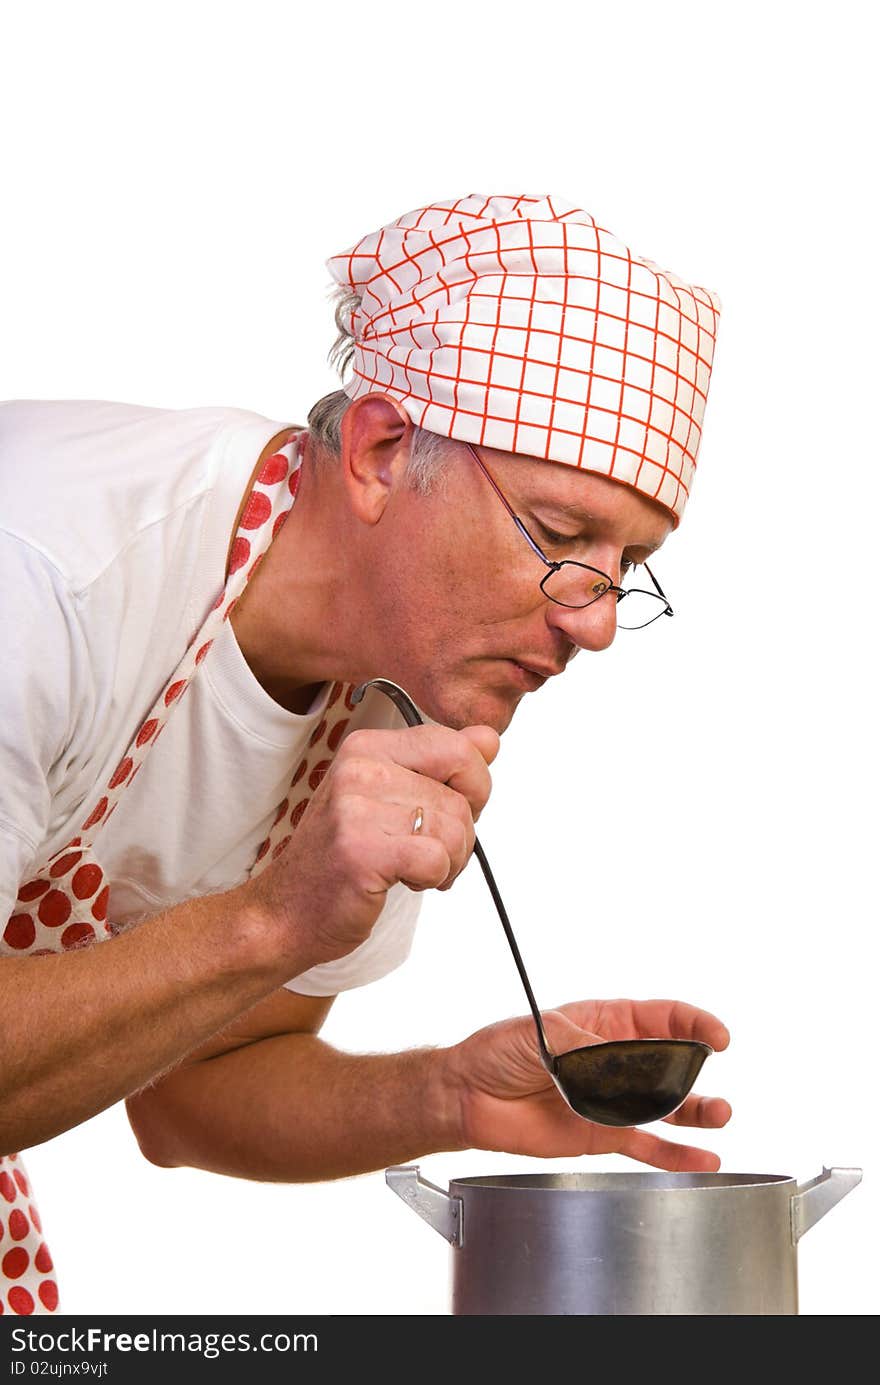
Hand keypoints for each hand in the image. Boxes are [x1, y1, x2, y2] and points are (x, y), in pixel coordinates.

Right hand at [246, 723, 499, 967]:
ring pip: (455, 829)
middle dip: (462, 832)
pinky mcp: (361, 850)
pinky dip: (433, 878)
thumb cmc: (342, 858)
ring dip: (447, 861)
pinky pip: (436, 859)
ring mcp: (356, 807)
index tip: (447, 812)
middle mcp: (360, 768)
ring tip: (412, 868)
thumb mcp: (393, 797)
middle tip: (431, 849)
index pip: (457, 746)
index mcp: (368, 746)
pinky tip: (405, 881)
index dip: (472, 787)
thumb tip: (489, 738)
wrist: (289, 912)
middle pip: (462, 793)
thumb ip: (442, 765)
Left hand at [443, 999, 730, 1171]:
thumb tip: (618, 1065)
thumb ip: (585, 1048)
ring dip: (697, 1110)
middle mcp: (616, 1060)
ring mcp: (611, 1099)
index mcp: (604, 1022)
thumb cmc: (498, 1051)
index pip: (662, 1018)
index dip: (693, 1024)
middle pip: (672, 1062)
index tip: (715, 1036)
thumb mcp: (542, 1032)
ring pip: (667, 1104)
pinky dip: (675, 1154)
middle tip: (704, 1075)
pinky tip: (703, 1158)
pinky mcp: (602, 1134)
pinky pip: (646, 1144)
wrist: (467, 1096)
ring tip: (720, 1114)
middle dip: (695, 1068)